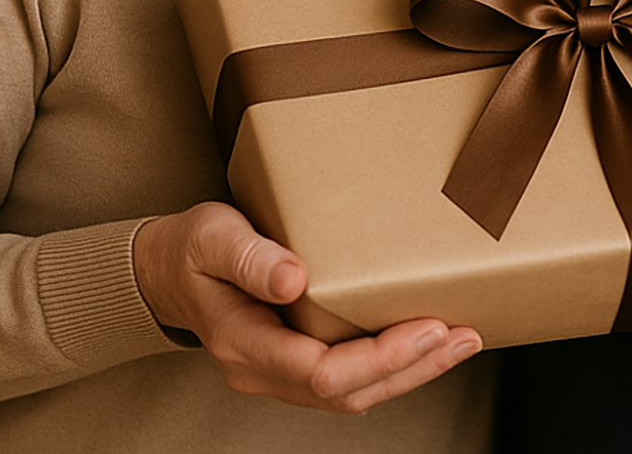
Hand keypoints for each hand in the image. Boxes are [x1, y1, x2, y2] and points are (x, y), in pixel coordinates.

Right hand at [132, 202, 480, 412]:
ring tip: (461, 341)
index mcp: (244, 344)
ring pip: (352, 395)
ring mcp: (278, 374)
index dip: (379, 357)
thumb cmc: (194, 248)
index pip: (320, 371)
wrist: (168, 271)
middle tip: (464, 336)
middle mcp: (263, 371)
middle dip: (411, 368)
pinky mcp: (295, 362)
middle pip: (347, 393)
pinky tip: (424, 343)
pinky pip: (348, 379)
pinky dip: (390, 366)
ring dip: (410, 372)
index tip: (428, 327)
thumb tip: (295, 279)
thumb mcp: (213, 237)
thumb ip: (251, 257)